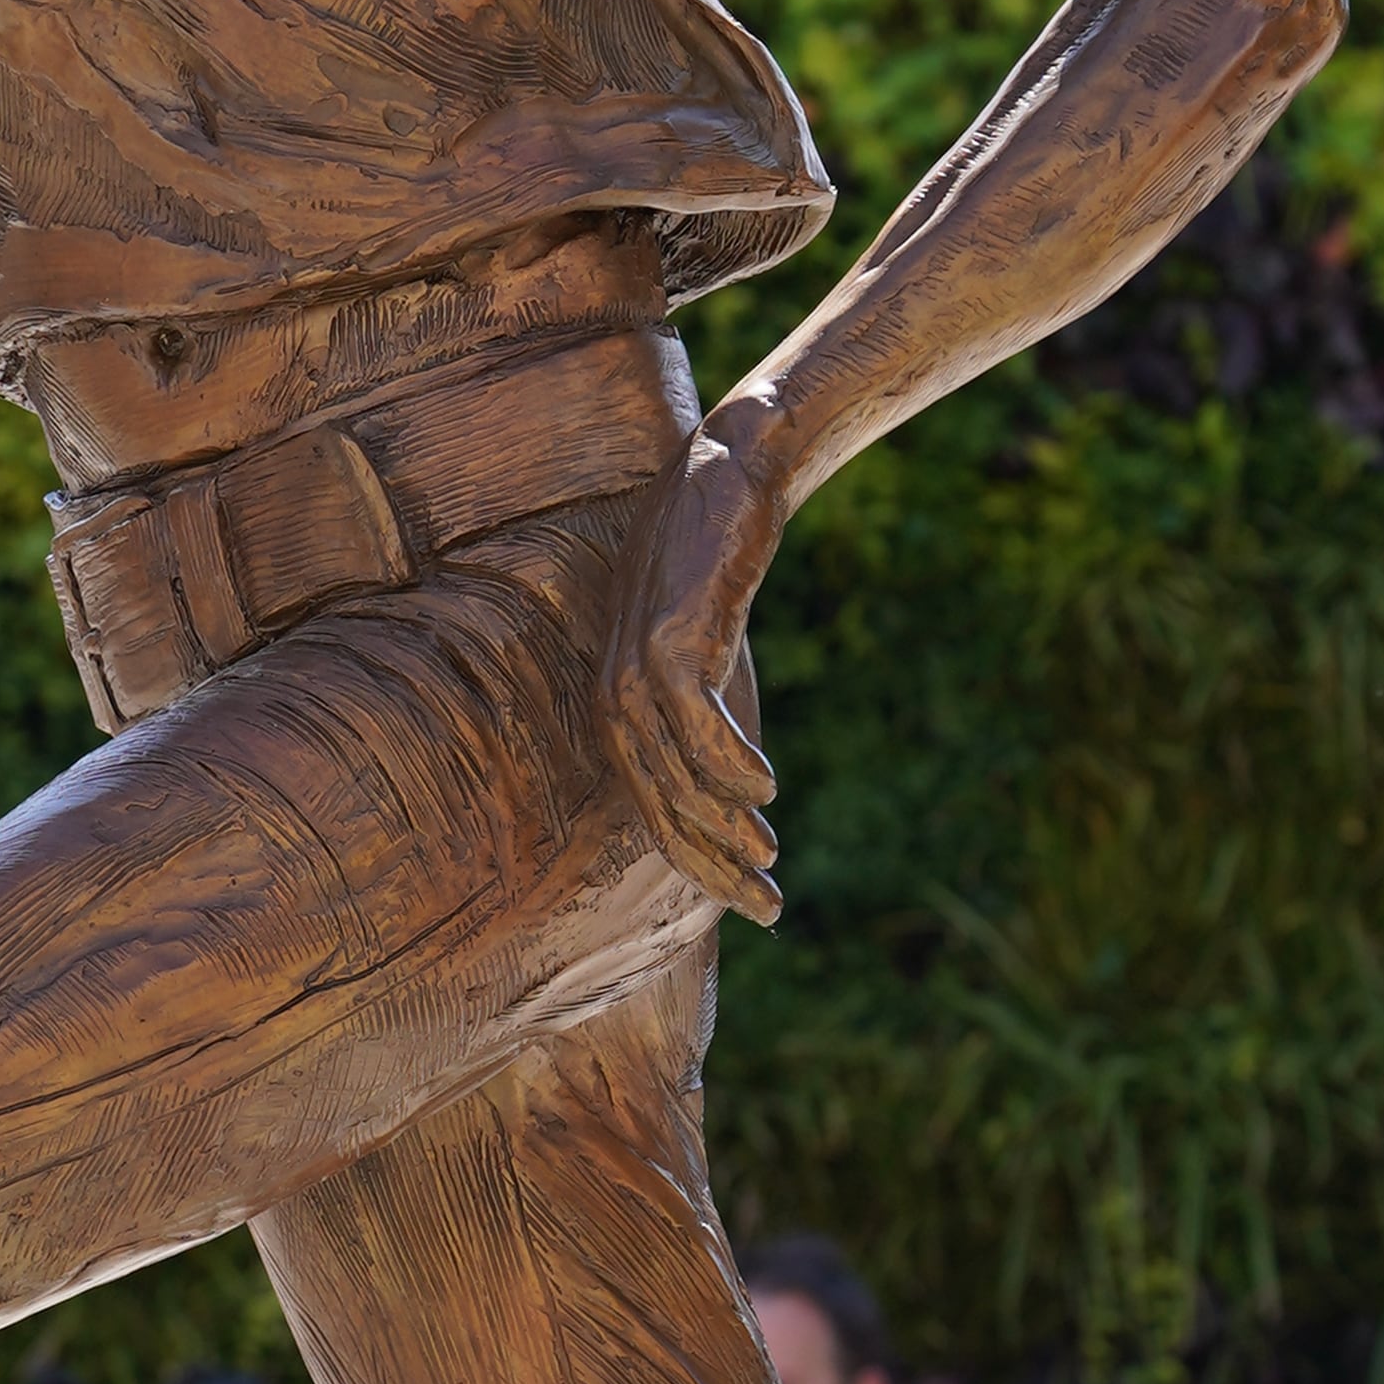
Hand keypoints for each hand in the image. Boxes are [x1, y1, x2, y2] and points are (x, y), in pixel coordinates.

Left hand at [611, 401, 789, 923]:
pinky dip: (727, 762)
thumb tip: (738, 795)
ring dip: (722, 823)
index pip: (652, 808)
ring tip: (769, 857)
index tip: (752, 905)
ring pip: (674, 772)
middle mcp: (613, 691)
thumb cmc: (718, 570)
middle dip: (710, 865)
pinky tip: (765, 792)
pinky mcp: (672, 634)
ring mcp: (636, 663)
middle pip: (658, 805)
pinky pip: (694, 719)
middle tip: (765, 908)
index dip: (700, 864)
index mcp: (615, 705)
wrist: (732, 475)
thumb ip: (707, 718)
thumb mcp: (707, 654)